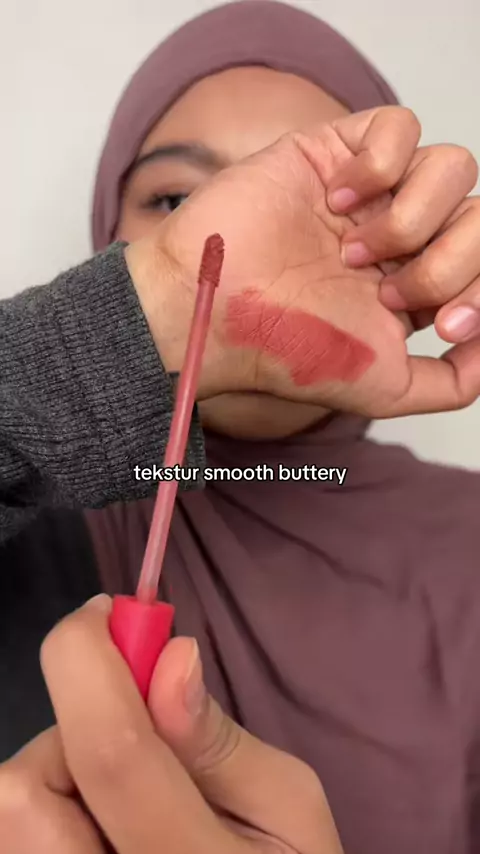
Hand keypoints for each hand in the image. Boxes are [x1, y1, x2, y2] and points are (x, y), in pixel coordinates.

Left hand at [0, 596, 342, 853]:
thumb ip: (221, 740)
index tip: (106, 612)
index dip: (89, 658)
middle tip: (129, 738)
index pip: (110, 747)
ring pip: (9, 814)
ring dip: (55, 777)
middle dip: (67, 735)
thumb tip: (169, 658)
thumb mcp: (291, 807)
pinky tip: (100, 825)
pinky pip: (18, 834)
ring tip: (119, 798)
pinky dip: (49, 807)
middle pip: (20, 792)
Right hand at [128, 106, 479, 417]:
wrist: (213, 315)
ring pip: (451, 168)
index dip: (477, 290)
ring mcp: (370, 192)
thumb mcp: (385, 390)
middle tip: (386, 292)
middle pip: (479, 217)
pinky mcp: (334, 150)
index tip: (440, 325)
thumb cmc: (285, 350)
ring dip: (412, 218)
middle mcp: (399, 235)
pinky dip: (381, 164)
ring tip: (354, 251)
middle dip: (446, 262)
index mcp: (414, 283)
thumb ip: (452, 382)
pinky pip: (400, 126)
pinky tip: (337, 202)